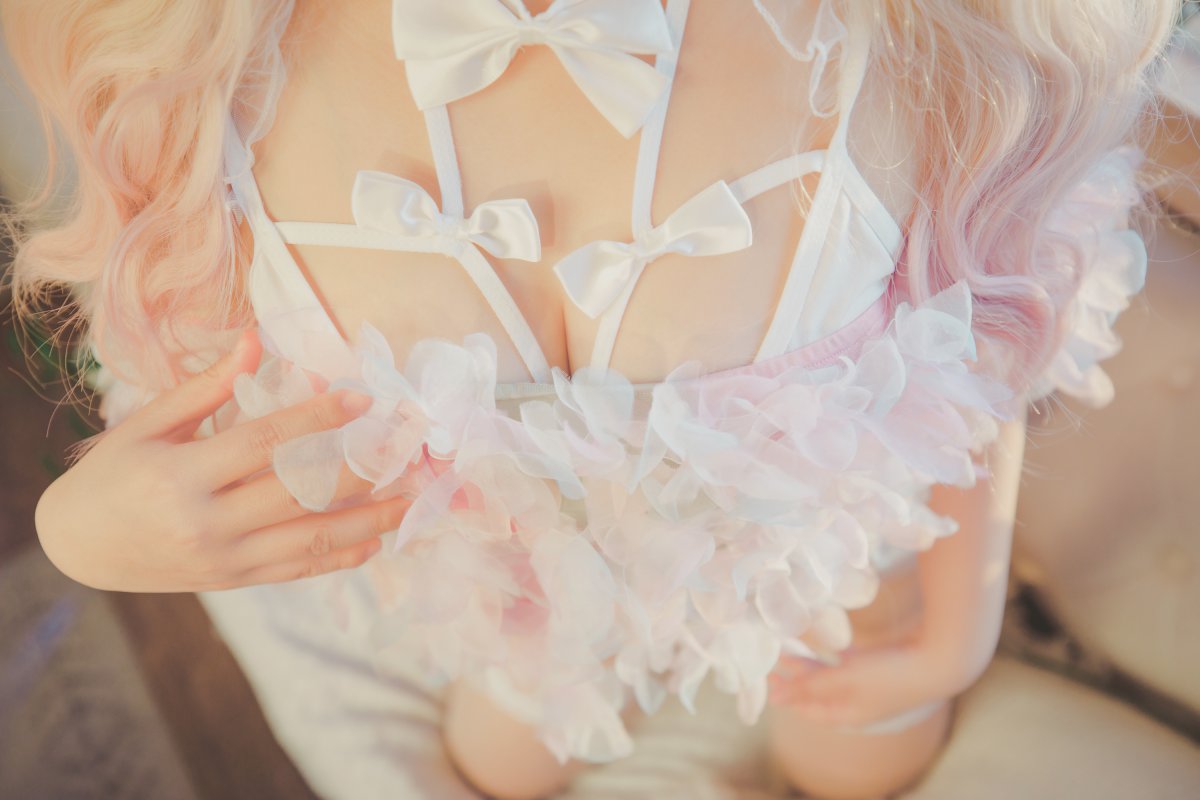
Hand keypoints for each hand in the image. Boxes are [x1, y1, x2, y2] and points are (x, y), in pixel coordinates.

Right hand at [35, 328, 409, 592]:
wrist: (76, 547)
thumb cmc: (112, 475)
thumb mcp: (146, 425)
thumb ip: (204, 387)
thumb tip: (255, 341)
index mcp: (183, 476)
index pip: (265, 443)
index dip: (317, 420)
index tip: (362, 402)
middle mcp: (208, 522)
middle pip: (299, 493)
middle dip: (360, 472)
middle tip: (407, 453)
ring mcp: (224, 558)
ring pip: (309, 539)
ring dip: (367, 521)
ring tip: (411, 501)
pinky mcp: (233, 580)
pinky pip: (295, 569)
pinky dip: (338, 558)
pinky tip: (374, 542)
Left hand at [767, 636, 963, 728]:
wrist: (940, 661)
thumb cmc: (890, 674)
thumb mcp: (844, 680)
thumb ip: (810, 686)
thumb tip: (778, 697)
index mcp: (846, 715)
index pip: (807, 710)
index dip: (786, 696)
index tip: (767, 678)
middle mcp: (856, 705)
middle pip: (817, 693)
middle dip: (794, 679)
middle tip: (773, 660)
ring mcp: (869, 687)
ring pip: (830, 677)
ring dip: (810, 665)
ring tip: (790, 650)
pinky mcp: (880, 667)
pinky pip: (847, 664)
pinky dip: (831, 656)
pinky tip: (823, 644)